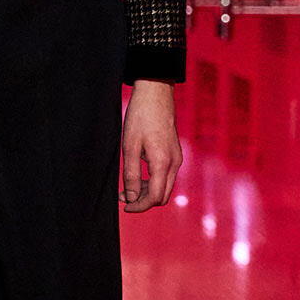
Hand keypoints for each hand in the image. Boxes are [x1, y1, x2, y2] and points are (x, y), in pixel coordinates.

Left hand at [120, 79, 182, 211]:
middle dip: (143, 201)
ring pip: (164, 186)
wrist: (156, 93)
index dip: (139, 206)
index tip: (124, 206)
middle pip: (162, 196)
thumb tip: (130, 197)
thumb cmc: (141, 116)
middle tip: (123, 196)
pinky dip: (152, 181)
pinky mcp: (175, 153)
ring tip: (127, 186)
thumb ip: (131, 174)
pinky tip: (138, 175)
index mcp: (163, 162)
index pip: (155, 197)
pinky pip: (166, 175)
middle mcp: (174, 163)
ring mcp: (176, 158)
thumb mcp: (129, 146)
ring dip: (147, 191)